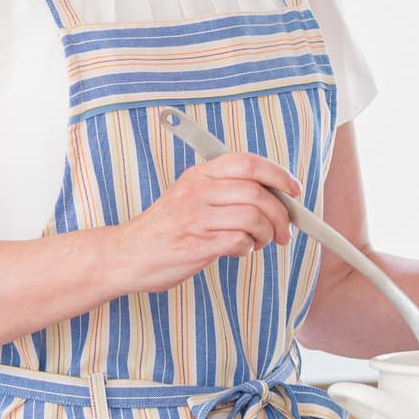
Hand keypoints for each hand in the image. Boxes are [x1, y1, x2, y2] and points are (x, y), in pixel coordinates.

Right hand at [117, 153, 299, 291]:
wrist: (125, 255)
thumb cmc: (163, 229)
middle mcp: (198, 191)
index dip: (278, 174)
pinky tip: (239, 250)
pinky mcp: (196, 245)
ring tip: (261, 242)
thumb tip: (271, 196)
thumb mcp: (189, 195)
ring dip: (267, 233)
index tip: (293, 190)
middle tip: (284, 230)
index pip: (248, 163)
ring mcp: (196, 217)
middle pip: (258, 192)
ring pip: (253, 217)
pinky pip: (239, 241)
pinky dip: (248, 247)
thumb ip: (223, 190)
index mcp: (199, 175)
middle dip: (281, 214)